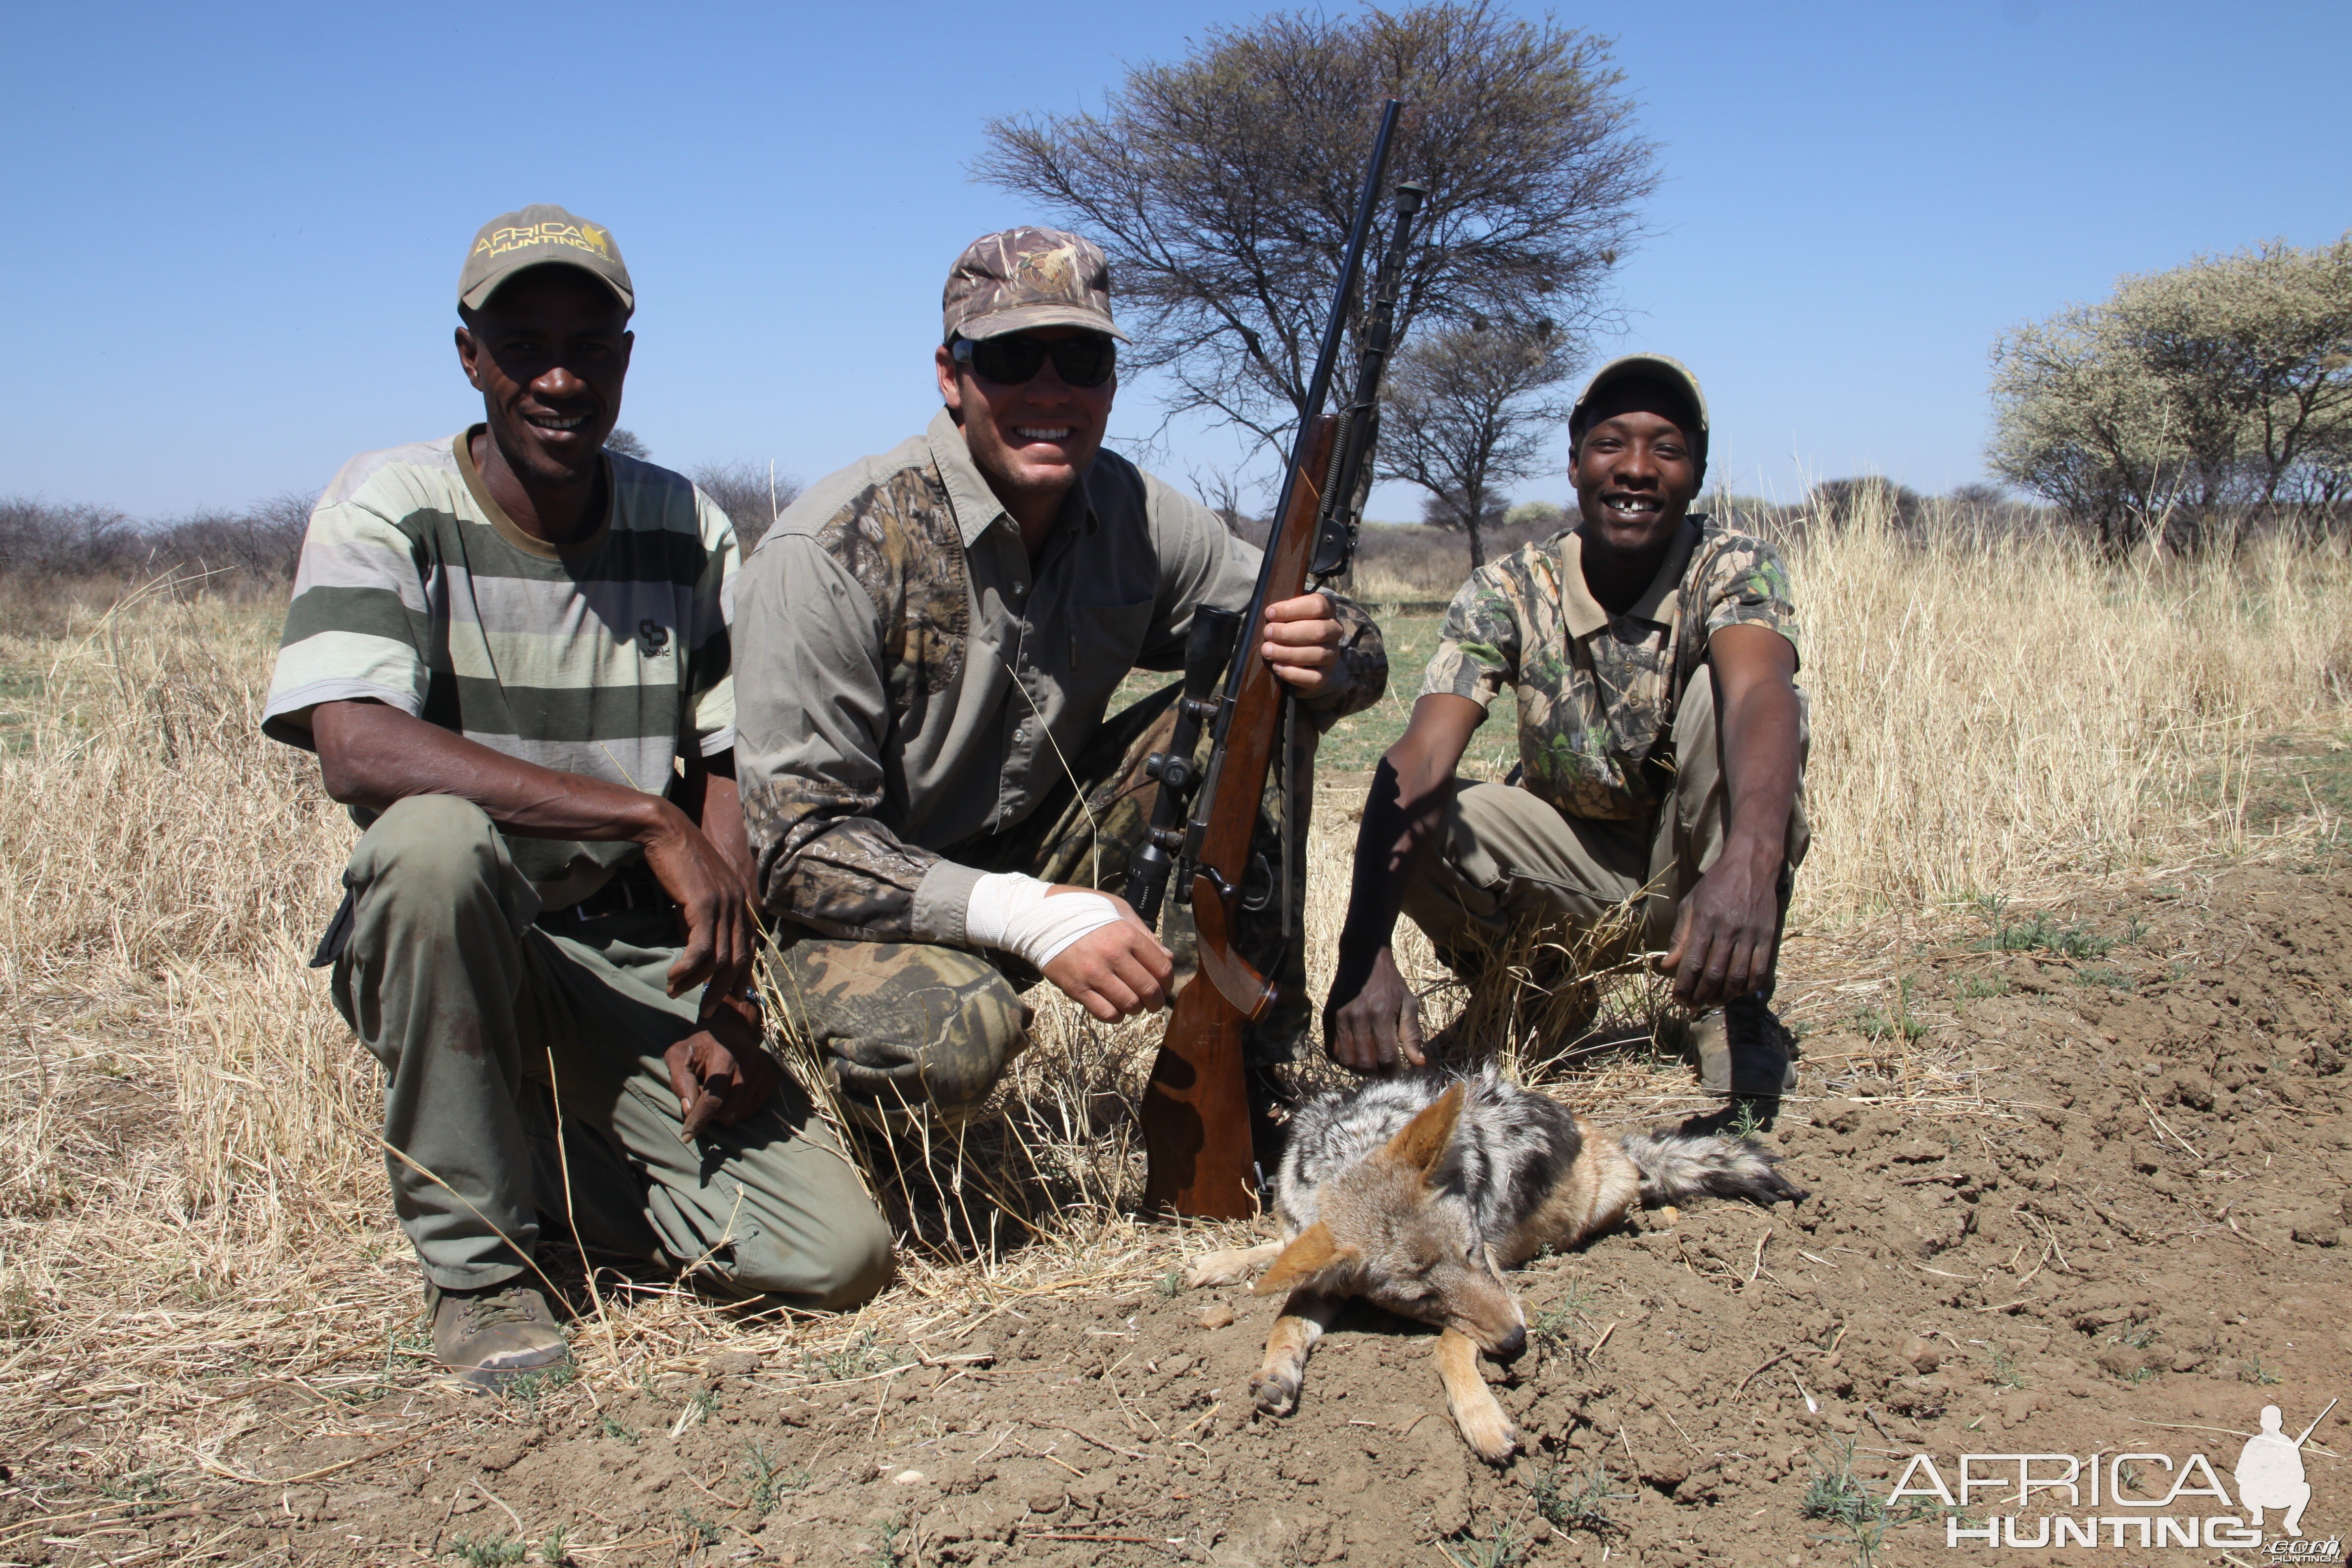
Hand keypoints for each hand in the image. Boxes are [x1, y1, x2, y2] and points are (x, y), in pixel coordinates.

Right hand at [641, 802, 755, 1000]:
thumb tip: (698, 954)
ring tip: (679, 993)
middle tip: (709, 1011)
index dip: (741, 976)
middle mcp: (740, 905)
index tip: (730, 998)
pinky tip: (674, 978)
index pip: (748, 948)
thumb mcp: (698, 895)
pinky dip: (687, 970)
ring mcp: (725, 905)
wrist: (667, 831)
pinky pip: (700, 950)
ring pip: (719, 959)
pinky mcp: (705, 906)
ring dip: (698, 983)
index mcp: (743, 902)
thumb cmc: (679, 861)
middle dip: (723, 990)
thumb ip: (704, 922)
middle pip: (738, 960)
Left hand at [667, 991, 780, 1137]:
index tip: (687, 1136)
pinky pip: (750, 1110)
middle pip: (728, 1111)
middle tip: (700, 1098)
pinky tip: (729, 1092)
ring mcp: (764, 1072)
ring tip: (716, 1091)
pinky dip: (736, 1108)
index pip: (713, 1098)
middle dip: (710, 1114)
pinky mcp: (771, 1080)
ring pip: (739, 1114)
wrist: (731, 1029)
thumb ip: (680, 1081)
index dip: (699, 1119)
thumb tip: (689, 1110)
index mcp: (725, 1056)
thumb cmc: (699, 1046)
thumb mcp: (679, 1056)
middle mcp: (750, 1064)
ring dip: (722, 1111)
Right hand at [1040, 888, 1173, 1021]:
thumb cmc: (1083, 911)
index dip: (1168, 982)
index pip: (1162, 967)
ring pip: (1130, 1005)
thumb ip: (1145, 934)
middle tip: (1153, 1002)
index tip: (1164, 985)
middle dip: (1156, 1001)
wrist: (1040, 918)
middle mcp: (1113, 955)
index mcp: (1127, 934)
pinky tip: (1114, 1007)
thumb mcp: (1118, 910)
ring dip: (1136, 1009)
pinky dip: (1116, 1015)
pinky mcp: (1076, 988)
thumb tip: (1168, 958)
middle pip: (1149, 990)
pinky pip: (1106, 1013)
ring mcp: (1094, 973)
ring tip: (1132, 1003)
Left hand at [1260, 592, 1348, 700]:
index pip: (1318, 605)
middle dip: (1289, 632)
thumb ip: (1281, 614)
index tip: (1270, 613)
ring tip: (1267, 650)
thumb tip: (1270, 615)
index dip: (1292, 609)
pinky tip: (1277, 666)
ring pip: (1317, 654)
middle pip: (1319, 630)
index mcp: (1327, 611)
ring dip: (1288, 653)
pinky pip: (1314, 678)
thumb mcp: (1286, 616)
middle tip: (1268, 633)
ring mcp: (1331, 655)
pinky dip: (1293, 673)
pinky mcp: (1325, 676)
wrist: (1295, 658)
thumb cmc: (1288, 629)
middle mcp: (1334, 632)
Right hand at [1323, 942, 1424, 1072]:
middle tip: (1384, 1070)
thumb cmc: (1391, 983)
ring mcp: (1340, 1018)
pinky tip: (1355, 1057)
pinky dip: (1343, 1060)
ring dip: (1360, 1070)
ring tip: (1370, 1065)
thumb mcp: (1408, 1004)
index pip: (1386, 1057)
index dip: (1393, 1071)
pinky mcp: (1328, 1017)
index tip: (1398, 1070)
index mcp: (1381, 1014)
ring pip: (1347, 1061)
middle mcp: (1358, 1017)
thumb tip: (1419, 1064)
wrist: (1363, 959)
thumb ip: (1412, 1035)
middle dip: (1377, 1073)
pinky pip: (1331, 1051)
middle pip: (1366, 1063)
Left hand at [1661, 844, 1783, 1008]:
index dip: (1684, 986)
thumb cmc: (1716, 885)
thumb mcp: (1690, 904)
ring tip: (1713, 1002)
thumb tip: (1668, 966)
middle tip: (1693, 1006)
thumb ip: (1680, 936)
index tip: (1678, 998)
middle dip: (1701, 996)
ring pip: (1737, 977)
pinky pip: (1759, 970)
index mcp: (1705, 921)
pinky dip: (1748, 986)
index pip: (1692, 963)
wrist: (1751, 864)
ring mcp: (1750, 934)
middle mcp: (1728, 930)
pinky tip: (1738, 992)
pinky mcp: (1768, 936)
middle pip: (1714, 974)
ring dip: (1724, 996)